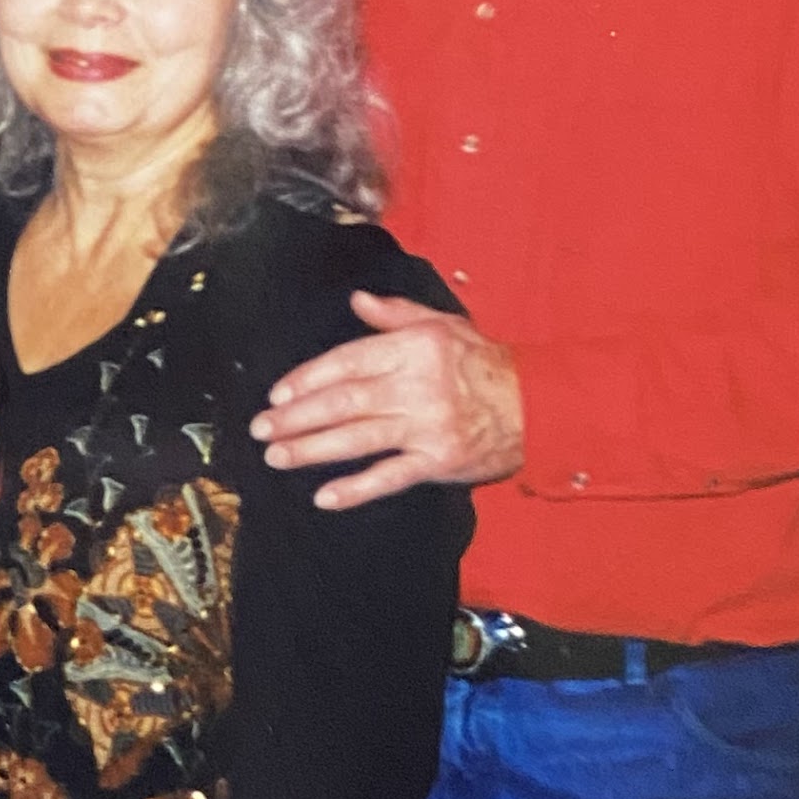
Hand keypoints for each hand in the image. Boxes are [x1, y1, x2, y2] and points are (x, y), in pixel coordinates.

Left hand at [249, 292, 525, 510]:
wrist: (537, 405)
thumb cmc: (484, 363)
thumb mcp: (443, 325)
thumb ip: (395, 315)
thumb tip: (355, 301)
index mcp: (414, 349)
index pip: (348, 361)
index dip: (308, 378)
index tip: (277, 394)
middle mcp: (417, 386)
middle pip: (345, 402)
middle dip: (297, 417)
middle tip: (261, 428)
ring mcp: (427, 427)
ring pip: (359, 439)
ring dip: (313, 450)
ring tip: (277, 456)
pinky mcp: (439, 462)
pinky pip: (391, 477)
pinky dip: (357, 489)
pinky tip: (324, 496)